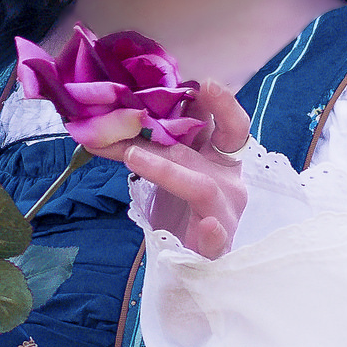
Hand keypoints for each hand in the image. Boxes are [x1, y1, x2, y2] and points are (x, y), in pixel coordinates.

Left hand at [74, 79, 250, 260]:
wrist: (192, 264)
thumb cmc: (181, 211)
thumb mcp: (168, 170)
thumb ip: (153, 145)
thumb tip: (116, 114)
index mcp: (220, 160)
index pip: (230, 126)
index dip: (224, 104)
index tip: (207, 82)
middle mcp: (228, 181)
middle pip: (208, 147)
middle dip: (181, 124)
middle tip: (160, 103)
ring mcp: (224, 213)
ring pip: (201, 186)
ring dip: (166, 168)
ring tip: (132, 156)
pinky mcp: (215, 246)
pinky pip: (217, 238)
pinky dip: (213, 233)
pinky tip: (208, 228)